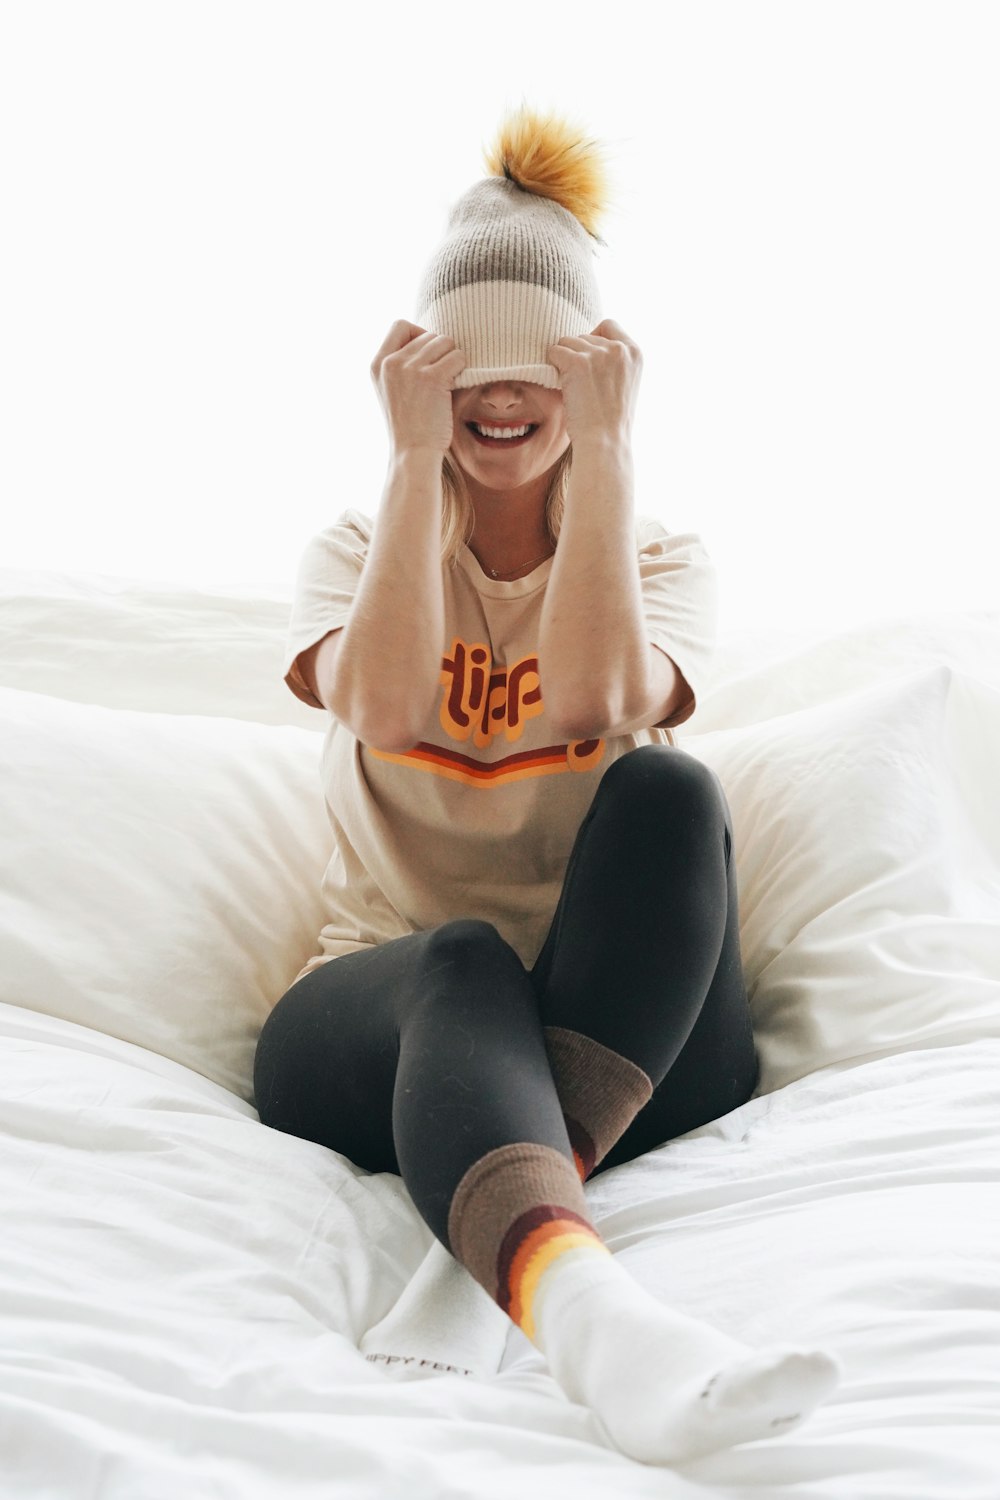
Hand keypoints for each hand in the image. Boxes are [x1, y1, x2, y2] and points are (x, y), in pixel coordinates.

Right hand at [370, 320, 467, 456]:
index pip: (400, 325)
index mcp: (377, 364)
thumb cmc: (408, 426)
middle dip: (440, 353)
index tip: (427, 356)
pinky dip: (461, 368)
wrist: (413, 452)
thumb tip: (427, 339)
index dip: (419, 334)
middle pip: (428, 334)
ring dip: (452, 360)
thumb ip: (399, 365)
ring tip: (447, 383)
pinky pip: (457, 356)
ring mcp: (411, 368)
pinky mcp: (432, 377)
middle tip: (441, 377)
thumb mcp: (390, 391)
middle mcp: (391, 362)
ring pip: (445, 342)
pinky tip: (454, 387)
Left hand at [546, 318, 641, 446]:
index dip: (593, 338)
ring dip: (564, 361)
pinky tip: (562, 383)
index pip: (608, 325)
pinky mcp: (578, 363)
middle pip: (584, 335)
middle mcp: (619, 348)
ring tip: (574, 387)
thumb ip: (615, 362)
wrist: (605, 442)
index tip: (588, 359)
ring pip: (567, 342)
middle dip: (577, 355)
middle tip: (580, 383)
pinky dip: (553, 365)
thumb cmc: (611, 421)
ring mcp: (599, 354)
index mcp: (635, 352)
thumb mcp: (625, 384)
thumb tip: (589, 345)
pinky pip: (555, 351)